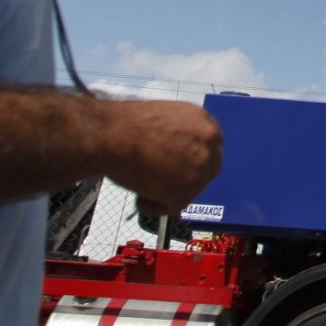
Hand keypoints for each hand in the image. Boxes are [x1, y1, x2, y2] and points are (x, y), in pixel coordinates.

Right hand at [99, 99, 223, 215]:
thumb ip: (184, 134)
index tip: (181, 166)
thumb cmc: (130, 124)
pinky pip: (173, 207)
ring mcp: (198, 170)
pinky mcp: (183, 192)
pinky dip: (156, 207)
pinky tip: (140, 200)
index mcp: (206, 124)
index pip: (212, 148)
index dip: (196, 159)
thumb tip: (182, 153)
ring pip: (191, 191)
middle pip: (208, 170)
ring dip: (169, 193)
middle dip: (189, 178)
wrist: (113, 134)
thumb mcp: (168, 117)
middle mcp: (209, 146)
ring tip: (142, 189)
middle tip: (164, 182)